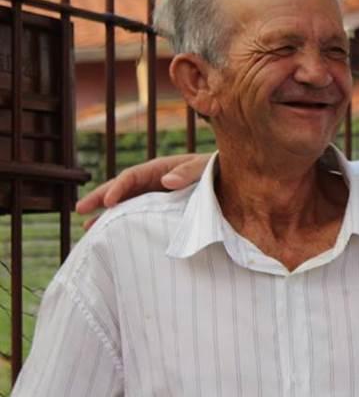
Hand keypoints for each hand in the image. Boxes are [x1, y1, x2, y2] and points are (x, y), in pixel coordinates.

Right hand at [75, 153, 211, 228]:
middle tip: (80, 210)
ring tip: (88, 229)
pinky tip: (113, 237)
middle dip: (99, 198)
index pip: (132, 176)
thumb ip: (189, 172)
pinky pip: (138, 216)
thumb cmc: (218, 171)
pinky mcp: (161, 211)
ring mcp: (155, 197)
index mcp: (161, 169)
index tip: (107, 202)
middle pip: (121, 189)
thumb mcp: (205, 167)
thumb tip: (166, 180)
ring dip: (107, 215)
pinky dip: (124, 224)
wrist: (232, 183)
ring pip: (125, 205)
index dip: (118, 188)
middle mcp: (153, 182)